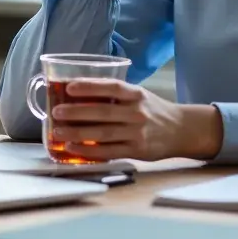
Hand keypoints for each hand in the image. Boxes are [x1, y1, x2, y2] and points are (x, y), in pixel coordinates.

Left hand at [51, 79, 223, 162]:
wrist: (181, 129)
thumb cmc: (154, 110)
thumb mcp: (139, 95)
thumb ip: (116, 95)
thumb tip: (80, 94)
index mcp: (137, 94)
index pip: (111, 87)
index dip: (90, 86)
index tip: (69, 87)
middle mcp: (137, 112)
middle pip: (103, 112)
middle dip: (76, 112)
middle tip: (56, 112)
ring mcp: (137, 133)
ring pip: (102, 134)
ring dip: (77, 133)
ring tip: (58, 132)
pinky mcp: (136, 151)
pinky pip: (108, 152)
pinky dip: (88, 151)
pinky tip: (73, 149)